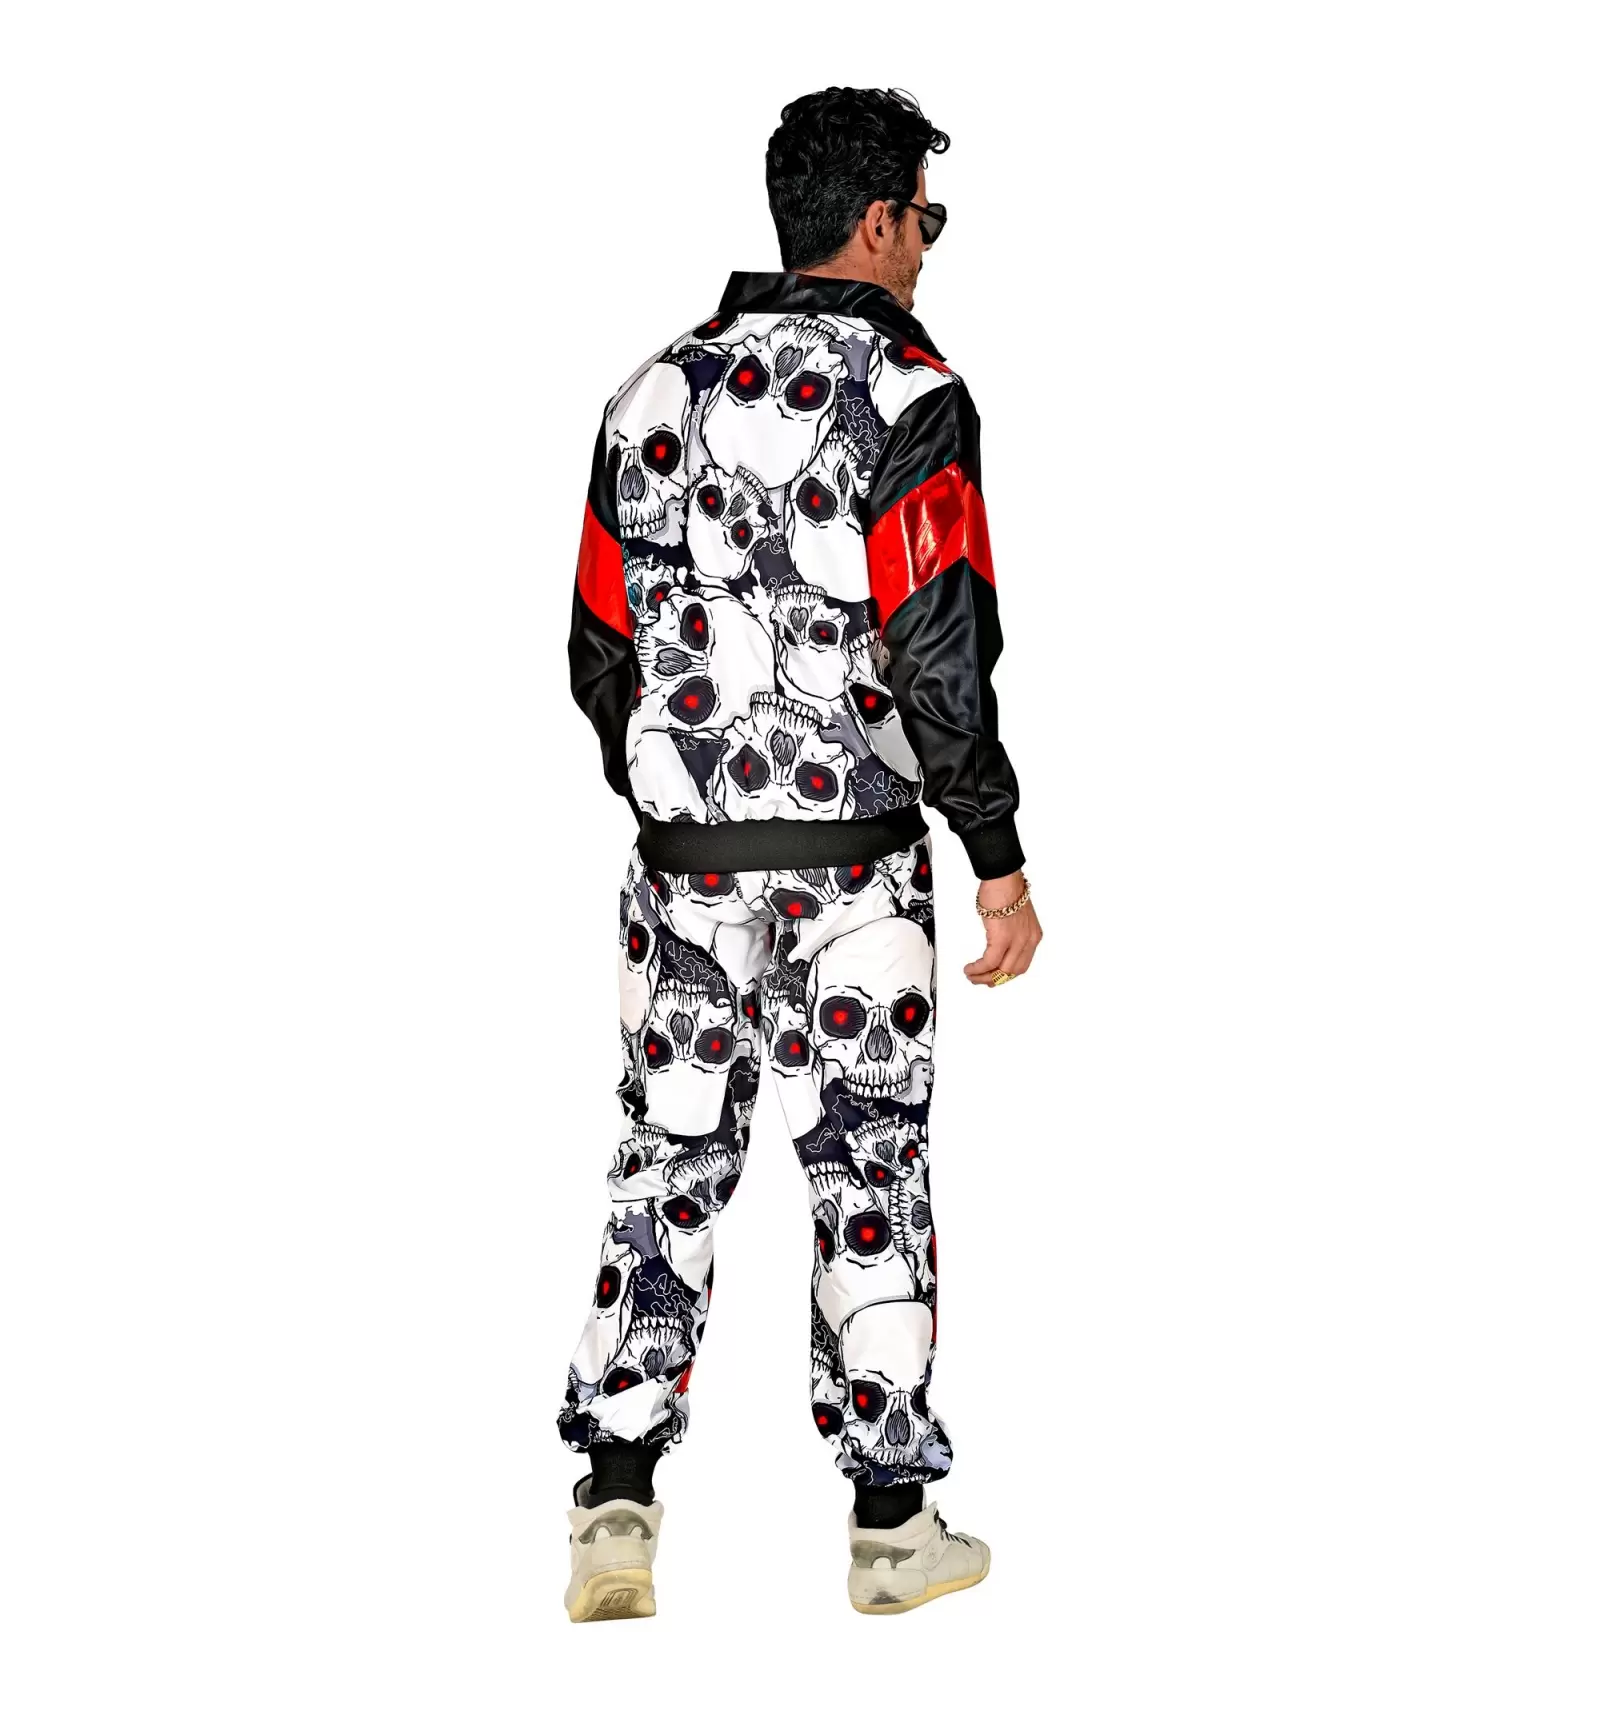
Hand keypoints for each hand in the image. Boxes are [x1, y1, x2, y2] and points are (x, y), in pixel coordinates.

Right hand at [963, 871, 1042, 985]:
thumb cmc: (1005, 889)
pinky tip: (970, 968)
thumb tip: (997, 943)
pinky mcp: (1002, 938)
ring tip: (972, 976)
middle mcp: (1028, 940)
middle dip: (994, 979)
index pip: (1022, 965)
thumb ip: (1011, 932)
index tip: (994, 977)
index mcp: (1033, 936)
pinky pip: (989, 962)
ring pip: (1001, 971)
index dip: (1006, 974)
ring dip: (984, 977)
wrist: (1002, 877)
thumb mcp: (1014, 917)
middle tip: (981, 980)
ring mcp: (1017, 940)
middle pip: (1012, 972)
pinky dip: (978, 969)